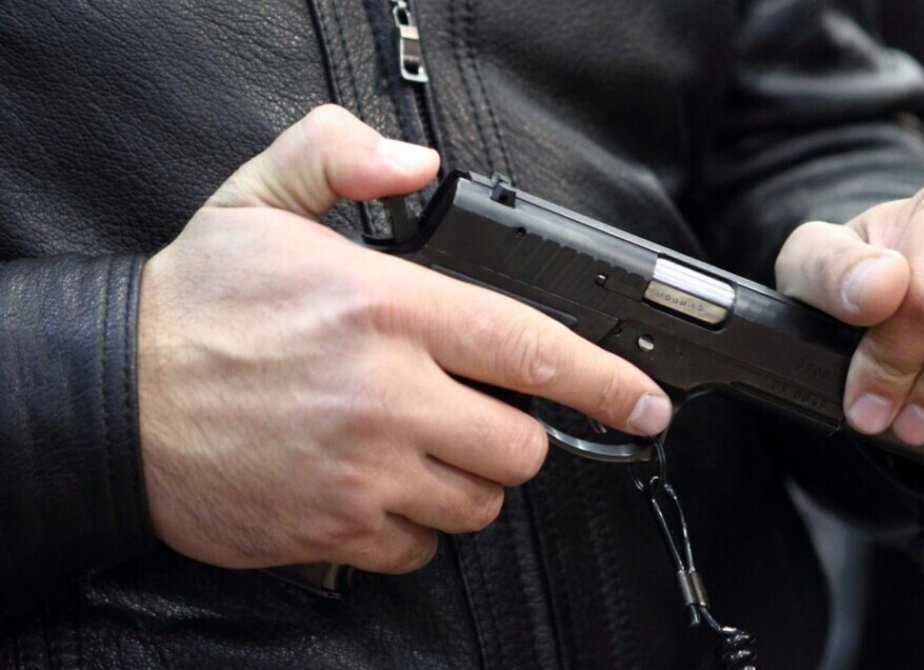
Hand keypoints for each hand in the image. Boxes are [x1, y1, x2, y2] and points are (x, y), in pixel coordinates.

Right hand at [138, 105, 671, 573]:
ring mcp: (362, 471)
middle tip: (473, 412)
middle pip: (520, 445)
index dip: (604, 381)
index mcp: (384, 309)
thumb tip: (417, 163)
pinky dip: (413, 524)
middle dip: (514, 434)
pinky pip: (420, 548)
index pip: (528, 346)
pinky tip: (373, 485)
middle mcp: (386, 394)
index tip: (646, 403)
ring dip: (465, 480)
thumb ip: (342, 157)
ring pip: (478, 502)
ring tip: (415, 446)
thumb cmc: (194, 308)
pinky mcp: (334, 528)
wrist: (108, 400)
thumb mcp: (259, 199)